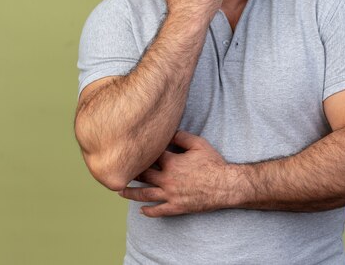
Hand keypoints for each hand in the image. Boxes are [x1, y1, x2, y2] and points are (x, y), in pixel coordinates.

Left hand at [118, 131, 235, 216]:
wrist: (225, 186)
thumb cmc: (213, 164)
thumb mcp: (199, 144)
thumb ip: (182, 137)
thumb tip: (169, 131)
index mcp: (171, 162)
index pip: (150, 156)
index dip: (140, 154)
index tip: (131, 151)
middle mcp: (167, 179)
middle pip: (142, 176)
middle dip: (130, 173)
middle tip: (119, 171)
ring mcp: (170, 195)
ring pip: (145, 195)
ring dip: (131, 193)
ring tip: (120, 192)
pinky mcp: (176, 207)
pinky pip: (158, 211)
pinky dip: (148, 212)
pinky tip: (141, 211)